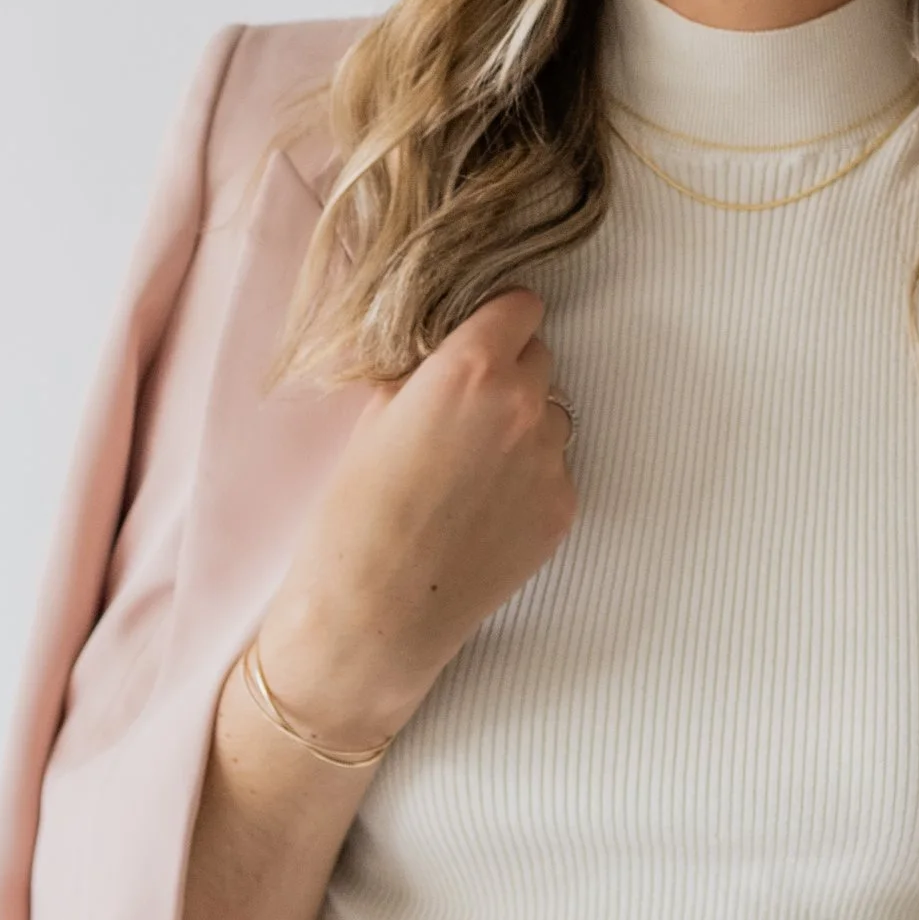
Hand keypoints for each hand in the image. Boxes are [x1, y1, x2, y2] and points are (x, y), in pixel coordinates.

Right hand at [258, 289, 577, 741]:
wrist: (375, 612)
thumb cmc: (356, 515)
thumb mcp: (374, 417)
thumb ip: (424, 373)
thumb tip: (444, 355)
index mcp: (473, 368)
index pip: (522, 307)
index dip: (499, 321)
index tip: (484, 336)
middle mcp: (524, 405)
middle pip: (540, 359)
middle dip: (509, 373)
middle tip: (465, 411)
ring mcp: (550, 460)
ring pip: (553, 417)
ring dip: (525, 427)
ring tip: (473, 469)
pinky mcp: (562, 509)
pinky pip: (555, 471)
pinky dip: (529, 479)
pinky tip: (484, 509)